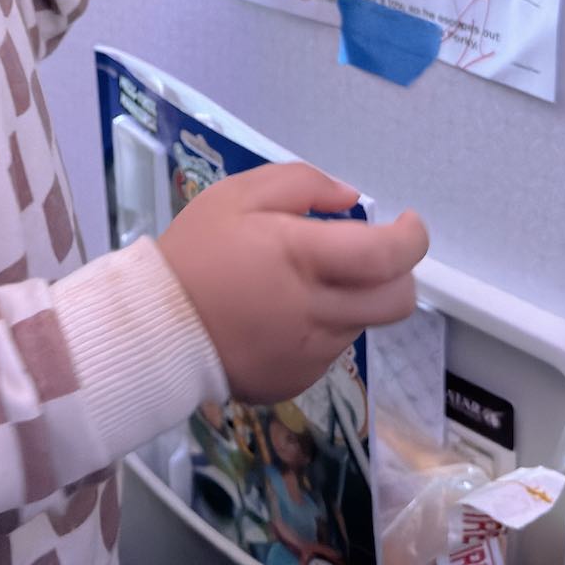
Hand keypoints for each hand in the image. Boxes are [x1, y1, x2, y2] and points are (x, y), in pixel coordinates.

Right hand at [158, 162, 428, 404]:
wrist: (152, 328)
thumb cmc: (196, 252)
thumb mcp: (237, 195)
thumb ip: (301, 184)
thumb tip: (350, 200)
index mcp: (304, 259)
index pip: (388, 256)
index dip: (412, 238)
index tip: (406, 223)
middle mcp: (317, 312)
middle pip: (397, 301)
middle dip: (397, 273)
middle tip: (369, 256)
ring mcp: (310, 354)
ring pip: (361, 324)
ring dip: (351, 299)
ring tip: (300, 284)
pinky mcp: (296, 381)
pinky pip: (329, 352)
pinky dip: (321, 328)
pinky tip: (279, 317)